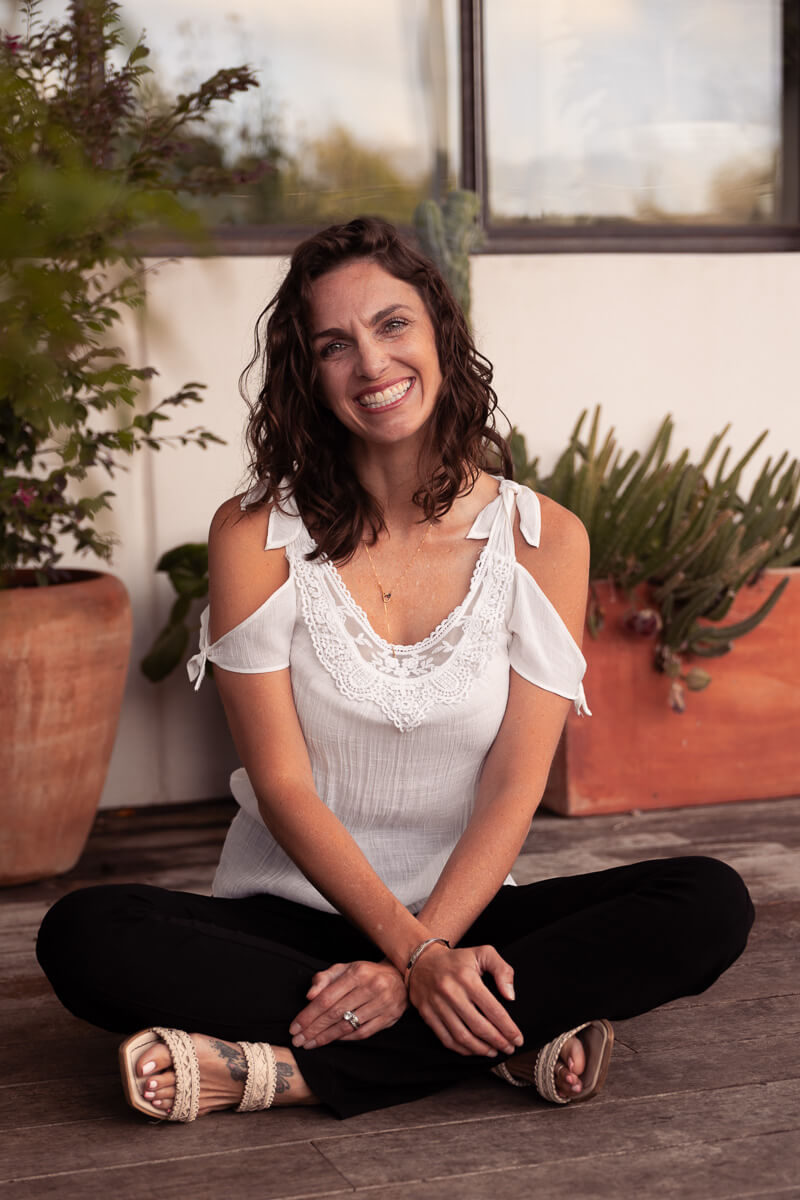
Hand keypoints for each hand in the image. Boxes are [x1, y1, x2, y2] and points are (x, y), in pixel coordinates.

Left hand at [289, 959, 407, 1048]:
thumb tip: (309, 995)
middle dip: (313, 1029)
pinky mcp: (389, 1017)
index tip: (294, 1027)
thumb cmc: (366, 973)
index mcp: (358, 973)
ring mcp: (382, 1004)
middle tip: (297, 1040)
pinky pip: (362, 1033)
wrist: (400, 977)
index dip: (308, 1014)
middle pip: (335, 1013)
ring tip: (309, 1044)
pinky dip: (344, 1038)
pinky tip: (331, 1040)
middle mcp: (371, 987)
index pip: (327, 998)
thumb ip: (325, 978)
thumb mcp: (345, 968)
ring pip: (348, 1026)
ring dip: (325, 1037)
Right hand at [407, 942, 522, 1056]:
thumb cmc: (457, 959)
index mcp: (467, 978)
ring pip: (462, 1036)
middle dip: (498, 1041)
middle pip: (479, 1026)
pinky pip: (446, 1039)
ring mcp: (437, 1004)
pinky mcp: (427, 1014)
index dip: (508, 1028)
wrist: (422, 960)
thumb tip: (510, 996)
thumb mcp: (483, 953)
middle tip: (509, 1048)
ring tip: (494, 1051)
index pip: (492, 1009)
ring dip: (481, 1049)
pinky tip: (474, 1050)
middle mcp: (451, 992)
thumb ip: (502, 970)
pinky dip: (462, 1049)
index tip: (518, 1038)